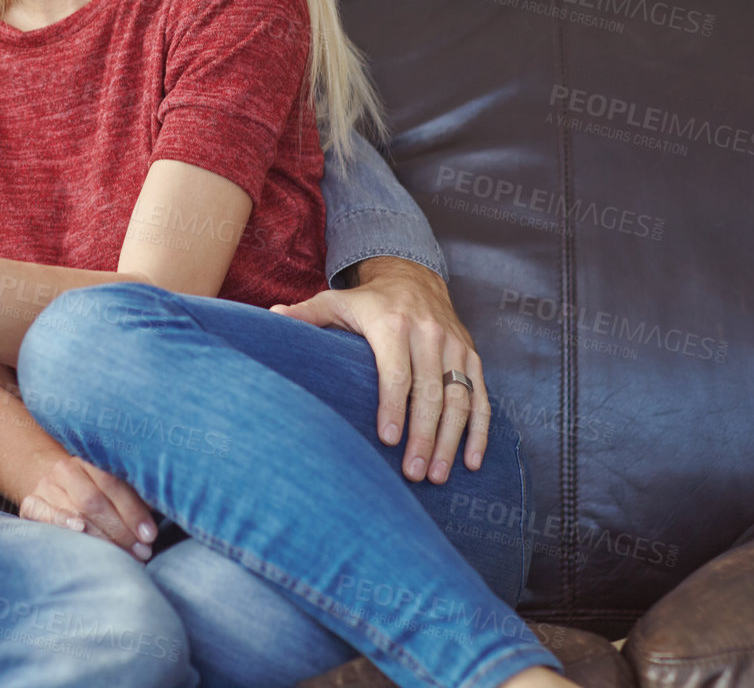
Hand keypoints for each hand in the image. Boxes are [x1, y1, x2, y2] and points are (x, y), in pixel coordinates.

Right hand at [19, 454, 157, 561]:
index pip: (114, 485)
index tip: (150, 535)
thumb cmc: (91, 487)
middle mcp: (67, 470)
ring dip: (102, 537)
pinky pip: (44, 514)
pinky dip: (62, 521)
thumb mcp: (109, 483)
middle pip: (95, 501)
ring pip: (76, 510)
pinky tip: (79, 530)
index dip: (134, 511)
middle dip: (121, 530)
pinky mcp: (31, 504)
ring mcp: (46, 486)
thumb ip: (130, 494)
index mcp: (91, 460)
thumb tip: (158, 517)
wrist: (47, 478)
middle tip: (141, 551)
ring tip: (123, 555)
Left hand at [272, 256, 489, 483]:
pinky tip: (472, 461)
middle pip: (430, 392)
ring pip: (460, 398)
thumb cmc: (369, 301)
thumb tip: (272, 319)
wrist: (414, 277)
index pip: (396, 372)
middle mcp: (429, 334)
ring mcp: (455, 346)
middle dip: (424, 436)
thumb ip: (306, 315)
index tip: (387, 440)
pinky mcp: (472, 356)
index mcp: (393, 324)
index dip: (393, 407)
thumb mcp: (336, 301)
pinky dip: (480, 430)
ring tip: (438, 476)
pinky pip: (481, 396)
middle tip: (414, 473)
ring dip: (451, 440)